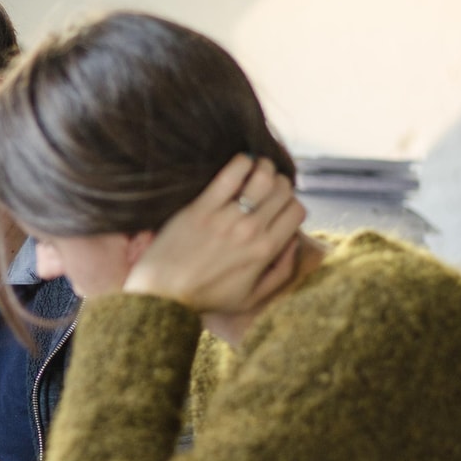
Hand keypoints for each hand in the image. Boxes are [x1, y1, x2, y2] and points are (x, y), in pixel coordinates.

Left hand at [123, 154, 305, 312]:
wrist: (163, 293)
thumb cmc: (205, 297)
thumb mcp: (251, 298)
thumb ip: (281, 273)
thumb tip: (295, 243)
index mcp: (265, 251)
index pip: (297, 211)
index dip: (290, 203)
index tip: (277, 204)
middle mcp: (250, 231)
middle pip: (283, 189)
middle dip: (280, 182)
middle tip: (266, 185)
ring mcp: (226, 218)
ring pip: (263, 176)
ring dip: (264, 167)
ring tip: (255, 168)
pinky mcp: (201, 208)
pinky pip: (230, 174)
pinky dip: (241, 162)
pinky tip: (239, 164)